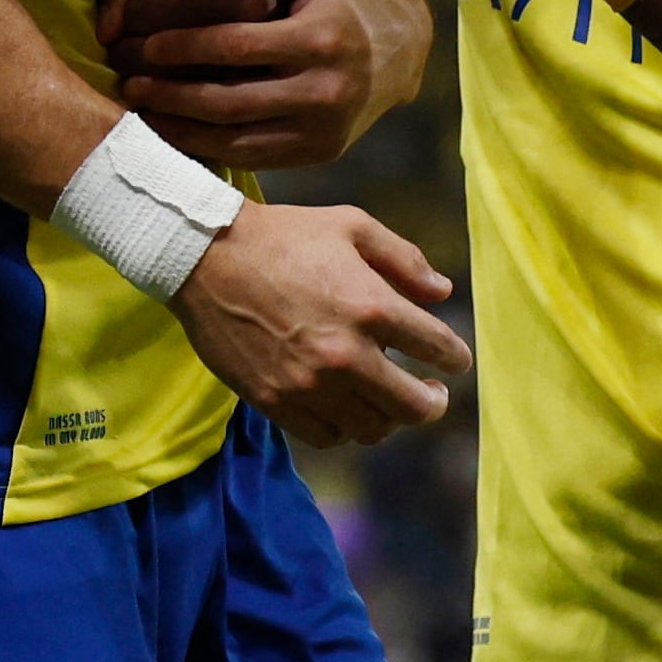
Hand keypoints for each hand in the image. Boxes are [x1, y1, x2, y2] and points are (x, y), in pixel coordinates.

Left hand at [99, 0, 403, 171]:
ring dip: (179, 131)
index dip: (183, 48)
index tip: (143, 46)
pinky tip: (175, 135)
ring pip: (235, 142)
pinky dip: (207, 150)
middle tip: (128, 84)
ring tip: (139, 114)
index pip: (235, 47)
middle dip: (170, 95)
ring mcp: (323, 132)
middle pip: (227, 102)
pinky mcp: (318, 156)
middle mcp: (325, 92)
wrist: (401, 51)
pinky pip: (251, 159)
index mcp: (322, 39)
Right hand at [167, 201, 468, 447]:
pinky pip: (326, 436)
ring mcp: (309, 384)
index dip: (454, 359)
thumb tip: (443, 292)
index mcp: (371, 306)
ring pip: (372, 429)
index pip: (437, 348)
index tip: (454, 361)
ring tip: (387, 402)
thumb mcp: (351, 225)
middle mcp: (345, 354)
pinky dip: (344, 428)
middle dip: (433, 403)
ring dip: (389, 418)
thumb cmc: (283, 235)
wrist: (207, 256)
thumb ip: (404, 259)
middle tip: (432, 395)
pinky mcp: (275, 401)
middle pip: (413, 407)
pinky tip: (346, 408)